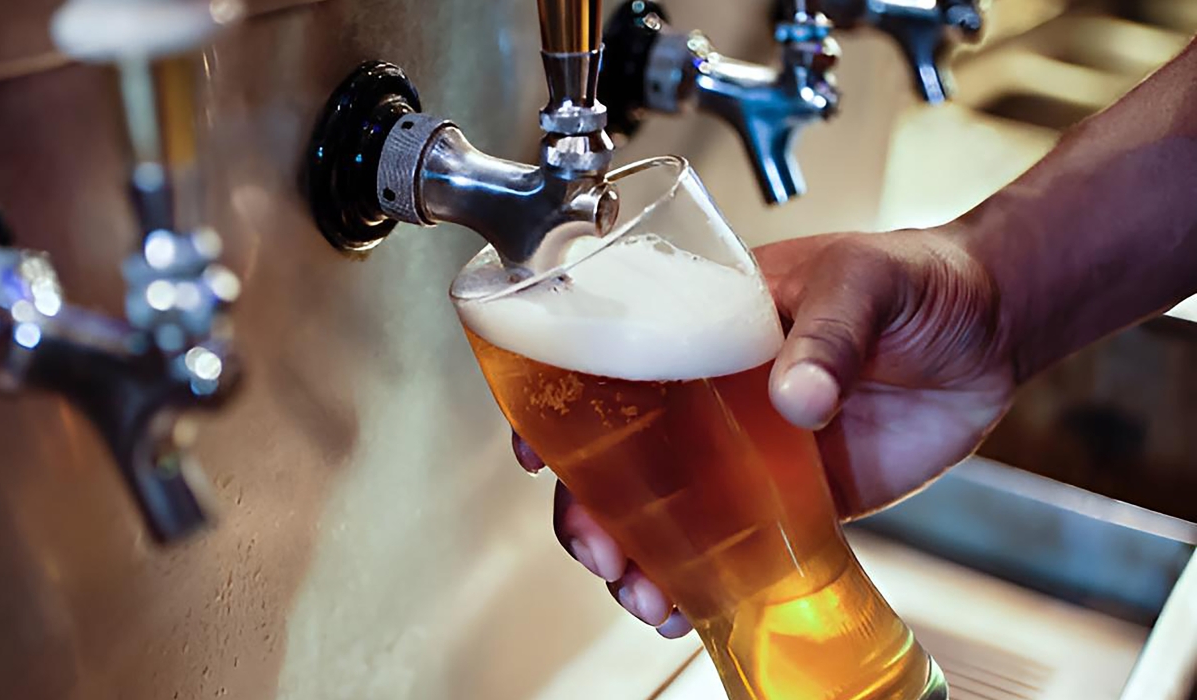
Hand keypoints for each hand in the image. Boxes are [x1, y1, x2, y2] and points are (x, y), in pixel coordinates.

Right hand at [513, 228, 1015, 637]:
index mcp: (703, 323)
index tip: (537, 448)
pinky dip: (701, 578)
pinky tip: (686, 605)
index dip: (558, 408)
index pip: (606, 364)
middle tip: (598, 545)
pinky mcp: (794, 498)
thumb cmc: (917, 276)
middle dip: (589, 508)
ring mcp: (747, 451)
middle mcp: (709, 393)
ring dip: (635, 555)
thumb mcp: (865, 280)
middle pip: (620, 455)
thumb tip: (795, 397)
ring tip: (642, 594)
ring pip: (664, 510)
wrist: (991, 327)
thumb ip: (829, 333)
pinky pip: (732, 544)